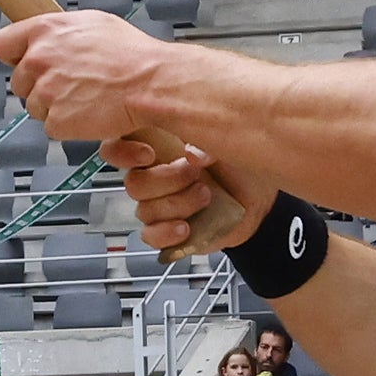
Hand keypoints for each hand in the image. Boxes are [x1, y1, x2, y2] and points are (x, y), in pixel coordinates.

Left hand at [0, 5, 207, 162]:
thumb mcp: (93, 24)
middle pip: (18, 82)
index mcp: (45, 30)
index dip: (14, 56)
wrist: (151, 83)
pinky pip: (53, 127)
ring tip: (87, 99)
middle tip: (71, 86)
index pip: (2, 45)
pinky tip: (91, 114)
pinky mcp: (55, 120)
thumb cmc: (131, 54)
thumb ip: (61, 32)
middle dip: (40, 87)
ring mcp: (44, 92)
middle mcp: (38, 59)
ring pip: (35, 107)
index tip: (25, 62)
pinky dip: (70, 126)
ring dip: (56, 107)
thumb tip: (49, 38)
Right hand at [116, 145, 267, 265]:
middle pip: (133, 183)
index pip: (116, 146)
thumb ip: (203, 139)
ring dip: (177, 204)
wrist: (259, 197)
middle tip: (195, 174)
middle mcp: (154, 176)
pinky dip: (167, 233)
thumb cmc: (239, 162)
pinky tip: (187, 227)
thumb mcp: (222, 139)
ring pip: (145, 210)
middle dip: (166, 180)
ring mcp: (160, 205)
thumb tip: (190, 152)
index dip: (122, 152)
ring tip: (206, 197)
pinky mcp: (168, 231)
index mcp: (158, 147)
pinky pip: (150, 236)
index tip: (148, 154)